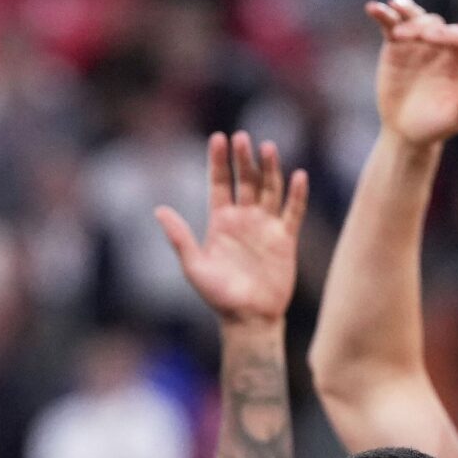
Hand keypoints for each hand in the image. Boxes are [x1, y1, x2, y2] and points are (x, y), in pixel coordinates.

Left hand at [156, 131, 306, 327]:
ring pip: (270, 190)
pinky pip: (293, 212)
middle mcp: (244, 218)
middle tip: (242, 138)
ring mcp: (266, 227)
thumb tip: (159, 209)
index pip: (219, 183)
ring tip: (268, 147)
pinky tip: (299, 175)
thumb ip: (180, 237)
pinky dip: (297, 195)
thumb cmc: (217, 296)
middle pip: (246, 181)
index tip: (218, 138)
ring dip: (270, 169)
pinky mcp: (285, 239)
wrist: (248, 319)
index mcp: (220, 221)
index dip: (219, 161)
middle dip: (244, 159)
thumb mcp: (194, 266)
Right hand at [368, 0, 457, 146]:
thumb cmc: (433, 128)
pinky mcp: (396, 45)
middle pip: (435, 24)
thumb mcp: (451, 121)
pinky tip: (372, 8)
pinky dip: (383, 15)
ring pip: (415, 17)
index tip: (427, 38)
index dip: (445, 34)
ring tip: (393, 5)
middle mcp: (441, 48)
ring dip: (405, 10)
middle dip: (420, 26)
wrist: (405, 131)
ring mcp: (418, 44)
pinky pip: (391, 25)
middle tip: (402, 37)